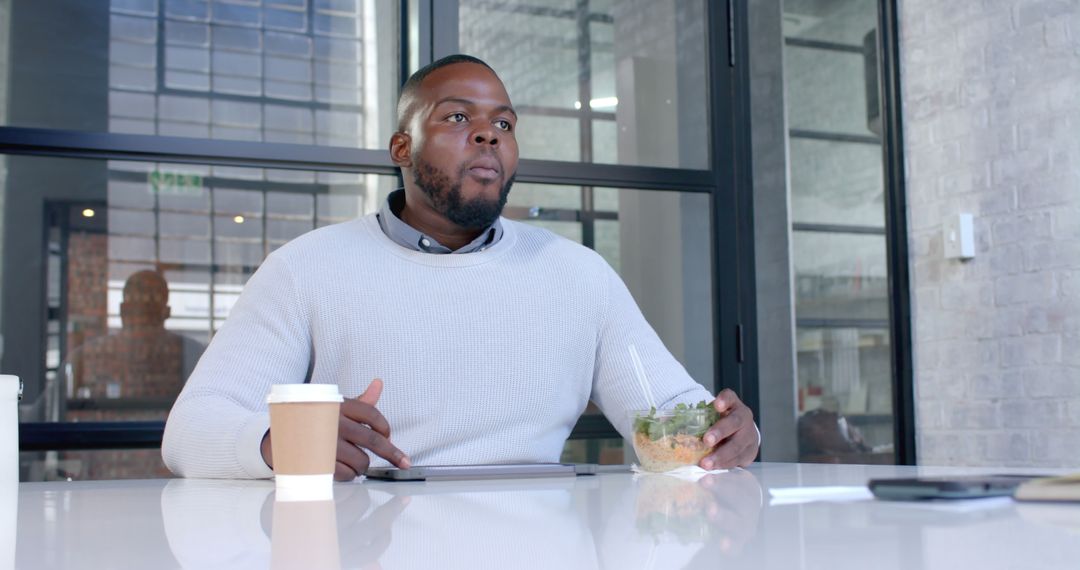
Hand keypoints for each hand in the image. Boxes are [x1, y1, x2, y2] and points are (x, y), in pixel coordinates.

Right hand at [260, 379, 411, 480]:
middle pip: (372, 439)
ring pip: (361, 460)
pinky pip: (346, 474)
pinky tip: (345, 470)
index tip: (390, 436)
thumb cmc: (309, 420)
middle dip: (392, 453)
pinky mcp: (319, 462)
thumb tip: (378, 384)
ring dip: (364, 466)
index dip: (385, 427)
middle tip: (404, 462)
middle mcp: (333, 422)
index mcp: (337, 405)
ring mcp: (326, 443)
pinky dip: (350, 475)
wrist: (273, 438)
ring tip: (357, 463)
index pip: (372, 414)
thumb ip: (358, 401)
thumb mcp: (332, 406)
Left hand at [698, 389, 757, 468]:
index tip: (716, 405)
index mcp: (733, 405)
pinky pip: (738, 460)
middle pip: (734, 423)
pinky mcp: (750, 452)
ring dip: (721, 456)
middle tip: (706, 441)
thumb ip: (696, 417)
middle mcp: (744, 418)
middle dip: (720, 432)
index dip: (724, 400)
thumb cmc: (722, 423)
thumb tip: (665, 423)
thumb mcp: (713, 415)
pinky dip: (724, 465)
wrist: (743, 434)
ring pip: (737, 446)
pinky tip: (713, 469)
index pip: (730, 397)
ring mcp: (749, 435)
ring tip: (706, 464)